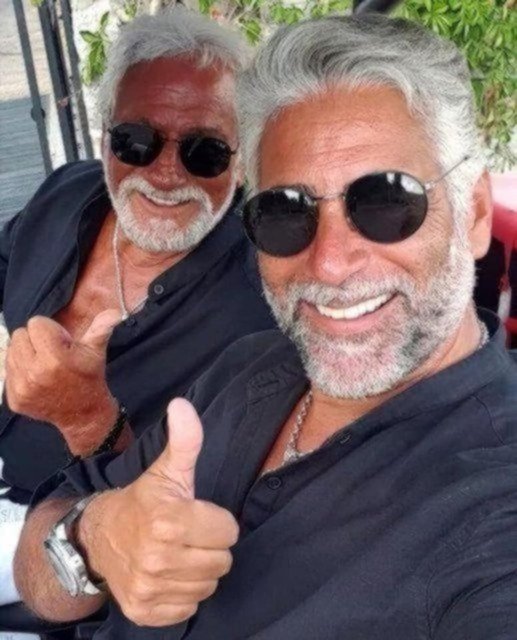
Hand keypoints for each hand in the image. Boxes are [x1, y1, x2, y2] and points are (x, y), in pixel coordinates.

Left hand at [5, 310, 120, 451]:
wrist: (83, 414)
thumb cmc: (89, 377)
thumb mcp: (96, 351)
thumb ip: (102, 328)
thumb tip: (115, 312)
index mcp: (54, 358)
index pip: (35, 323)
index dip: (50, 330)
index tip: (61, 343)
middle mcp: (34, 373)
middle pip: (19, 335)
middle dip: (35, 340)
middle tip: (51, 353)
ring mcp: (21, 388)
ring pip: (11, 351)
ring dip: (25, 354)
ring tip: (42, 364)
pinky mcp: (14, 399)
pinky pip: (7, 371)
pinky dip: (20, 371)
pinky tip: (36, 378)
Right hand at [81, 399, 238, 626]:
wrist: (99, 536)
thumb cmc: (142, 500)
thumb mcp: (166, 469)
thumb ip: (185, 440)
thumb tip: (183, 405)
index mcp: (169, 521)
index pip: (229, 532)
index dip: (217, 521)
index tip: (198, 515)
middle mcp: (158, 559)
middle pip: (223, 561)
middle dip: (211, 546)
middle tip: (190, 534)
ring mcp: (150, 588)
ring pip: (208, 586)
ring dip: (199, 570)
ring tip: (180, 552)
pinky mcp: (145, 611)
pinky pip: (189, 607)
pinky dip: (183, 593)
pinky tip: (170, 574)